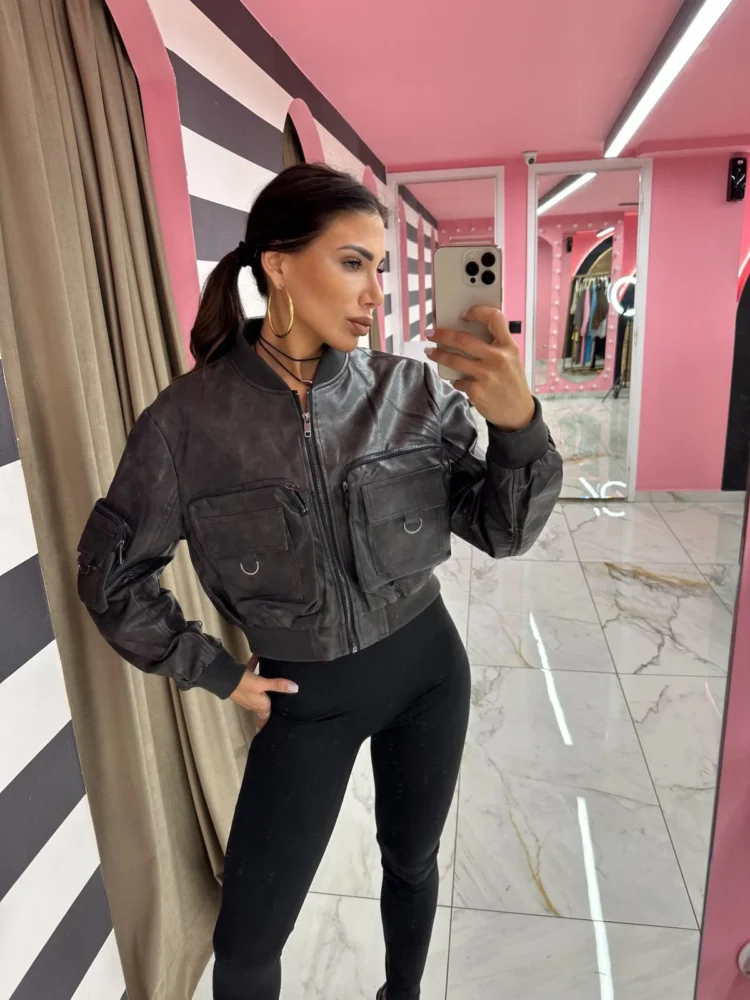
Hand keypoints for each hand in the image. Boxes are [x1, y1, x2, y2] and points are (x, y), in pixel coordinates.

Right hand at [229, 653, 298, 728]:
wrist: (222, 677)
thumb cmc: (243, 685)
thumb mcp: (262, 684)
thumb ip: (278, 685)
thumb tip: (295, 688)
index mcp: (260, 705)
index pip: (267, 717)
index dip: (270, 721)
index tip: (276, 723)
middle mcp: (253, 701)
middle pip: (264, 703)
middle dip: (270, 702)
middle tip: (281, 699)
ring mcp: (246, 692)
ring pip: (258, 690)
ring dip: (264, 685)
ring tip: (274, 679)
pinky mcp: (241, 682)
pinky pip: (251, 675)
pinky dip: (255, 668)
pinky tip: (258, 657)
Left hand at [426, 306, 534, 431]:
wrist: (518, 413)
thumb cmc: (511, 383)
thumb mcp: (511, 360)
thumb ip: (494, 347)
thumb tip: (464, 337)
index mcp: (508, 347)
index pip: (495, 318)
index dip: (478, 311)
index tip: (464, 314)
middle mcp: (498, 358)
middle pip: (463, 339)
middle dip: (442, 334)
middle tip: (430, 333)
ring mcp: (486, 375)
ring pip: (454, 360)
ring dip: (438, 355)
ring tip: (429, 352)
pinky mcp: (477, 391)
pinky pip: (458, 380)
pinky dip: (455, 380)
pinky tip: (457, 381)